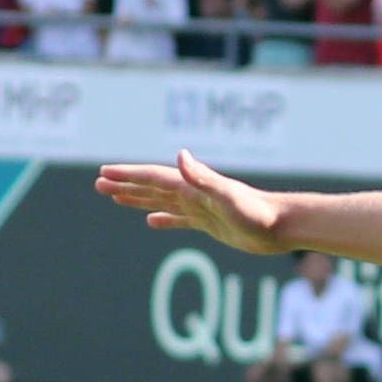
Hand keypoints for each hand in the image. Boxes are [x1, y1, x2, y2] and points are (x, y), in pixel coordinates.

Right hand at [95, 149, 286, 253]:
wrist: (283, 227)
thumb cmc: (258, 213)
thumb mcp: (228, 195)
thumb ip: (203, 177)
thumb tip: (179, 155)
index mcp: (193, 186)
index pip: (153, 177)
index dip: (128, 175)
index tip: (103, 173)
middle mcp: (194, 194)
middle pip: (152, 187)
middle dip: (125, 184)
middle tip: (98, 184)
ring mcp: (202, 209)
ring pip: (162, 201)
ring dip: (138, 198)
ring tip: (115, 198)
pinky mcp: (211, 224)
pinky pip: (180, 220)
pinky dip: (164, 219)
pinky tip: (151, 221)